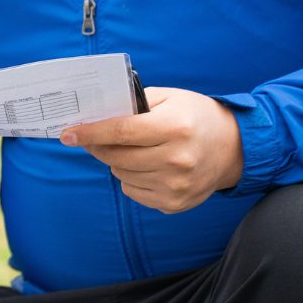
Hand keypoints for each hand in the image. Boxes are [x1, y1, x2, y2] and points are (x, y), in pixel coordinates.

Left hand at [60, 86, 243, 214]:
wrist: (235, 149)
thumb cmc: (196, 117)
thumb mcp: (170, 98)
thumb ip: (133, 105)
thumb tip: (94, 117)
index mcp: (175, 128)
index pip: (120, 131)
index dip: (89, 133)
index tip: (67, 134)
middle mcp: (176, 159)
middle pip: (116, 156)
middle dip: (100, 146)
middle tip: (96, 137)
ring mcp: (175, 185)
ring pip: (121, 174)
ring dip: (118, 161)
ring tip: (137, 149)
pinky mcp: (174, 203)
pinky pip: (133, 191)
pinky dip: (132, 177)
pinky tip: (149, 165)